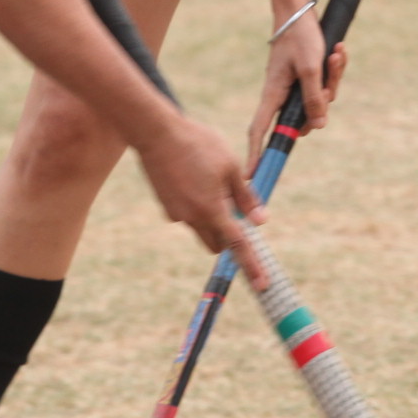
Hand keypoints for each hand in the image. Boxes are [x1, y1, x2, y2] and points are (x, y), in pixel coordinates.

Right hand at [132, 114, 268, 284]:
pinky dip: (195, 204)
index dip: (251, 265)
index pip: (237, 245)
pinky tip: (193, 175)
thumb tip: (260, 220)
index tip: (262, 284)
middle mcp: (192, 218)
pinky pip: (186, 213)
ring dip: (210, 217)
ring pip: (200, 226)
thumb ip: (246, 197)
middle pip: (216, 243)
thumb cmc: (198, 144)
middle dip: (227, 237)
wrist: (156, 132)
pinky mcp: (165, 204)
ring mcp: (175, 213)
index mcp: (212, 210)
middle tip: (234, 208)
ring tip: (210, 179)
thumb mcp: (230, 166)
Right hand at [247, 10, 347, 159]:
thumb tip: (318, 126)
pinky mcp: (305, 79)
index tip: (250, 176)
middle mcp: (282, 95)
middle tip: (330, 64)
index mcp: (273, 95)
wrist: (299, 11)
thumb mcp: (310, 69)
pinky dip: (333, 71)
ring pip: (319, 102)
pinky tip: (338, 51)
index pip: (261, 131)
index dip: (256, 154)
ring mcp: (294, 88)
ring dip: (332, 79)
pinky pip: (324, 86)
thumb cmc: (300, 37)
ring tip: (335, 53)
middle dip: (323, 101)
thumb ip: (314, 98)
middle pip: (303, 119)